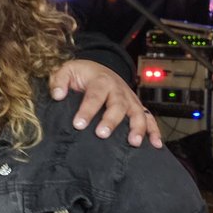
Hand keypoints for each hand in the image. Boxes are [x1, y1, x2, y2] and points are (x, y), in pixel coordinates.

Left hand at [48, 60, 162, 148]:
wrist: (99, 69)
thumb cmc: (82, 74)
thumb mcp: (67, 70)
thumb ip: (59, 80)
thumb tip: (57, 95)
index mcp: (101, 80)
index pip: (94, 96)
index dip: (87, 110)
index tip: (78, 124)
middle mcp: (118, 89)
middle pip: (117, 105)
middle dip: (111, 120)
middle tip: (102, 134)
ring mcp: (130, 99)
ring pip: (137, 112)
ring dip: (137, 127)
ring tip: (133, 142)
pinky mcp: (136, 107)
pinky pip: (149, 118)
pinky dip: (154, 130)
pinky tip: (155, 144)